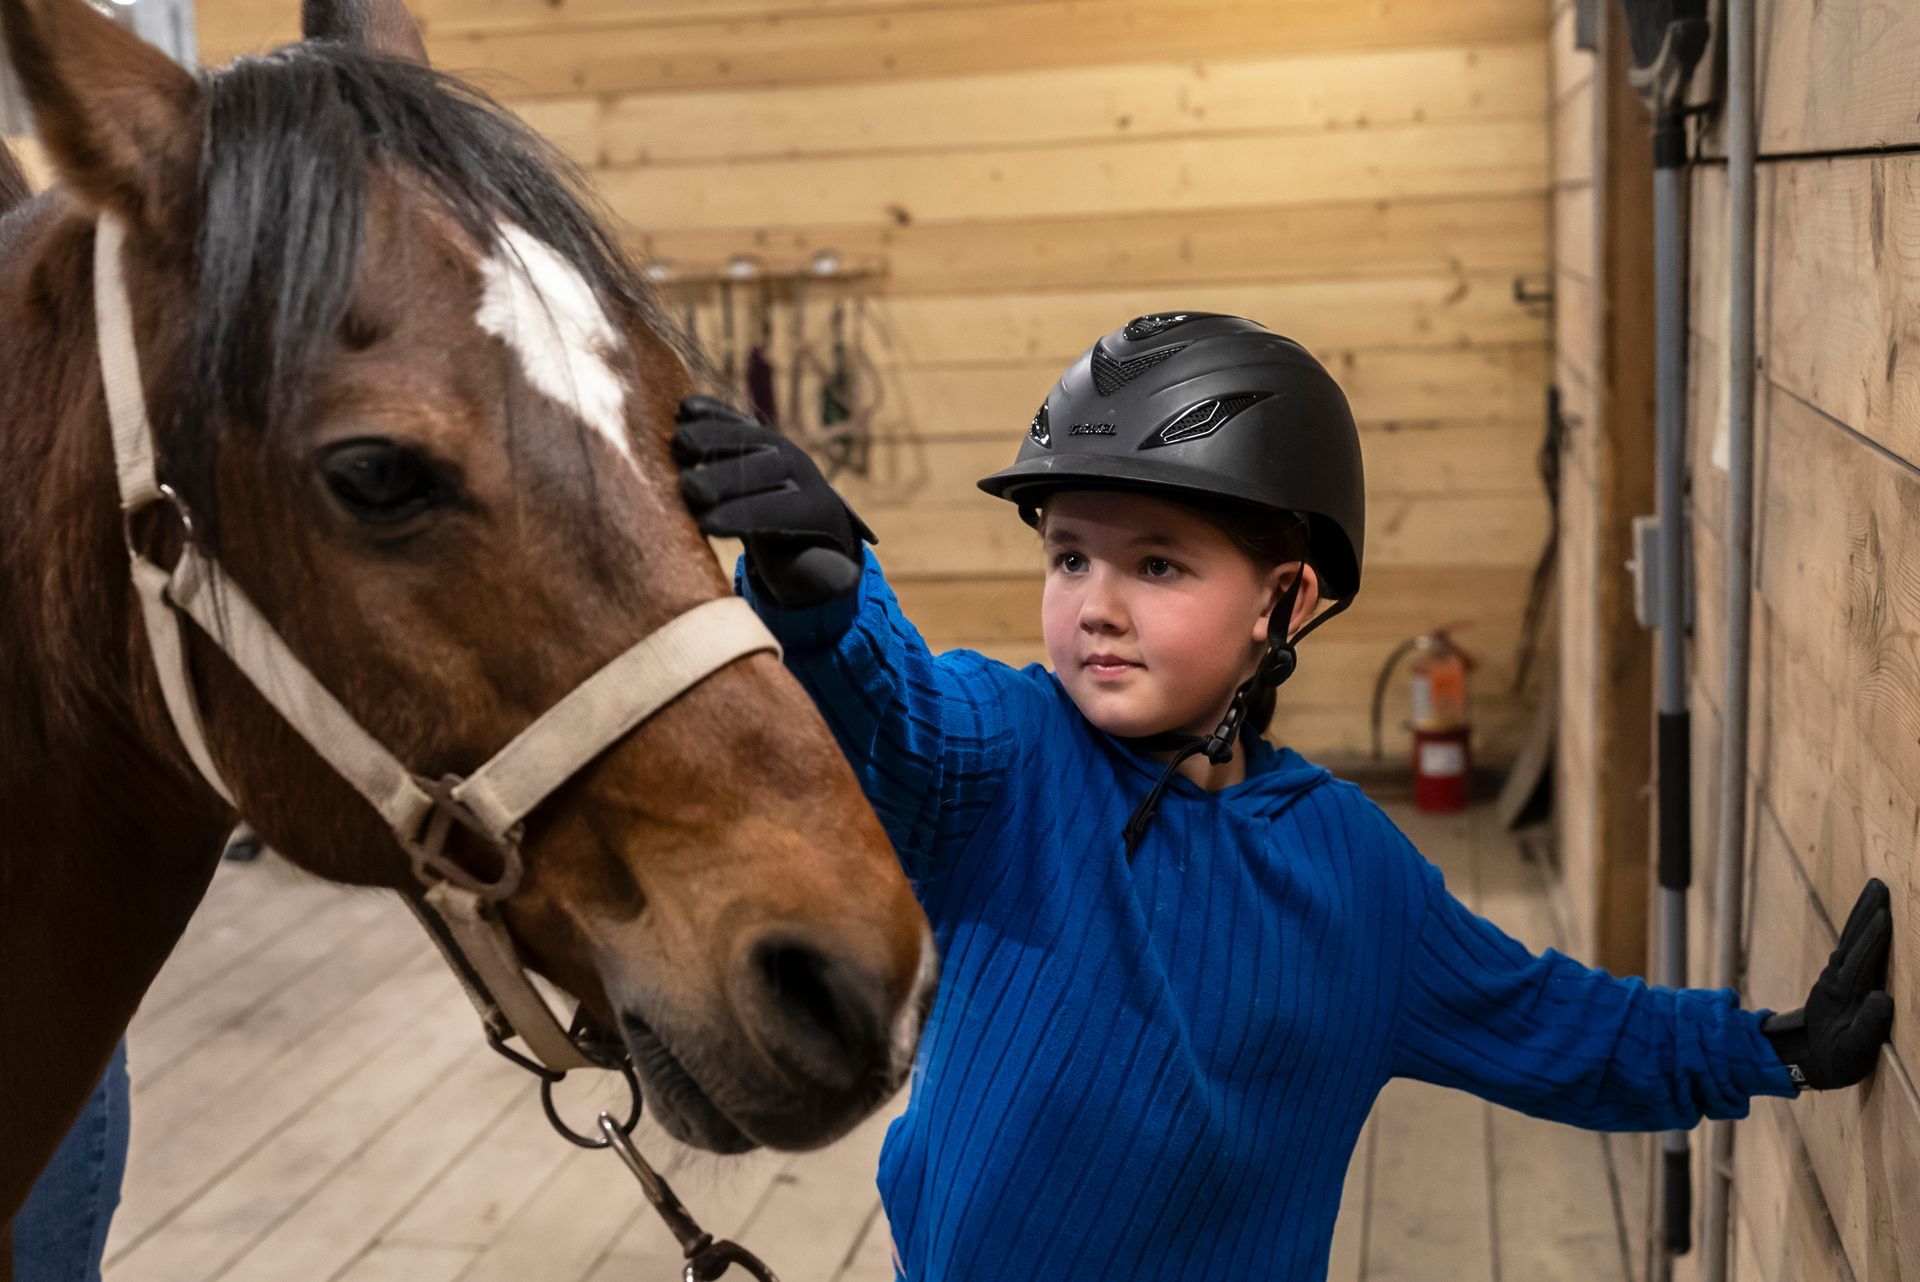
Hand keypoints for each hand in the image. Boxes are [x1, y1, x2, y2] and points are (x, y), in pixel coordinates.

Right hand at [672, 396, 874, 608]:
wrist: (804, 520)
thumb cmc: (800, 555)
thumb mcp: (812, 572)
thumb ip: (824, 575)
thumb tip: (845, 580)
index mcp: (813, 509)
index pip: (780, 511)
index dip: (745, 517)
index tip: (708, 526)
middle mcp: (799, 471)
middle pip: (763, 470)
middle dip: (724, 478)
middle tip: (688, 488)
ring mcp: (778, 447)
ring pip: (748, 437)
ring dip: (712, 437)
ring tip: (678, 443)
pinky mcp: (758, 435)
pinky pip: (736, 420)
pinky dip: (712, 413)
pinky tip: (685, 408)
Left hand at [1762, 878, 1894, 1090]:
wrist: (1806, 1059)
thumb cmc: (1838, 1059)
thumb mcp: (1854, 1052)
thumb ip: (1869, 1026)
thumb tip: (1883, 997)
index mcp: (1845, 995)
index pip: (1862, 960)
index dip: (1874, 937)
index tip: (1885, 914)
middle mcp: (1837, 979)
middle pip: (1854, 939)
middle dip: (1867, 912)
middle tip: (1880, 884)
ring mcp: (1834, 976)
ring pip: (1851, 938)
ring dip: (1863, 913)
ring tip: (1875, 891)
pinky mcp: (1835, 978)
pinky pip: (1850, 945)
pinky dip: (1859, 928)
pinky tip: (1866, 918)